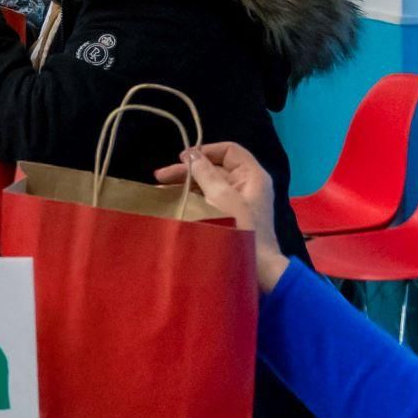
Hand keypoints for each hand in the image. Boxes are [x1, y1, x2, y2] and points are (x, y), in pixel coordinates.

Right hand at [156, 142, 288, 290]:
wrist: (257, 267)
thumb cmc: (240, 227)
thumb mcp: (221, 196)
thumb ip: (205, 173)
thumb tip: (191, 154)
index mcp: (251, 175)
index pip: (229, 150)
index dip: (205, 151)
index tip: (182, 159)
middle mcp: (245, 184)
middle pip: (215, 167)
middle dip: (188, 170)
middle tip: (159, 176)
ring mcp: (238, 201)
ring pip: (208, 183)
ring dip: (185, 184)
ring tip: (160, 190)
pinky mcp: (229, 215)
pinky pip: (208, 199)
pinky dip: (191, 197)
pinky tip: (172, 201)